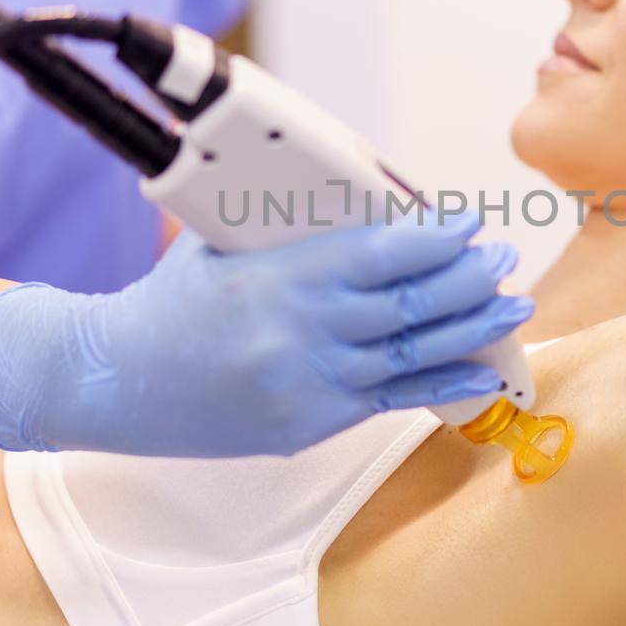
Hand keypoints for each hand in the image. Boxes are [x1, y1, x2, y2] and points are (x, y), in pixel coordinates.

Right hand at [0, 214, 530, 456]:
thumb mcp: (220, 242)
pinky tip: (482, 372)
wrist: (112, 380)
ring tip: (512, 306)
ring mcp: (308, 384)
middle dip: (468, 279)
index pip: (380, 253)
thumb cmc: (168, 300)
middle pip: (409, 304)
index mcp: (280, 278)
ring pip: (411, 354)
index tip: (468, 223)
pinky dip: (442, 386)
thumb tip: (358, 201)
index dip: (435, 239)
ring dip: (470, 328)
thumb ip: (285, 227)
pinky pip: (391, 402)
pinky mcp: (308, 424)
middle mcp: (302, 333)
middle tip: (504, 259)